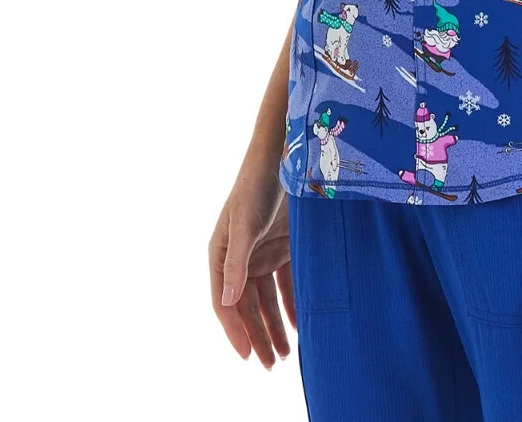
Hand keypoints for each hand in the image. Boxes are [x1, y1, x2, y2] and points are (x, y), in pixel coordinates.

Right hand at [209, 166, 294, 369]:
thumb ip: (236, 263)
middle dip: (258, 336)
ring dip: (275, 326)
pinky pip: (287, 283)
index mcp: (221, 255)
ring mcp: (262, 253)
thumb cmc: (255, 186)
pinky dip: (292, 303)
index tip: (247, 355)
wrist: (283, 156)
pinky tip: (300, 324)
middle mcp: (239, 259)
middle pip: (247, 307)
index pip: (225, 303)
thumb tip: (228, 302)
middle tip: (270, 365)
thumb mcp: (244, 225)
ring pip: (267, 299)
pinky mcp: (283, 247)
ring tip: (286, 354)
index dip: (235, 330)